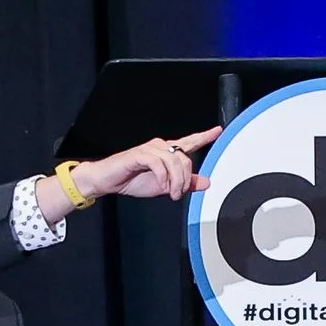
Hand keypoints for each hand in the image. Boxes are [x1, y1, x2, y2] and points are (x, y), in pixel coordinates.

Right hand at [71, 127, 219, 201]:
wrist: (107, 181)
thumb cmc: (132, 180)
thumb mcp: (165, 186)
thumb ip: (186, 183)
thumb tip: (206, 182)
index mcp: (166, 153)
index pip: (188, 142)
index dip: (204, 136)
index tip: (217, 131)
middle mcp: (160, 147)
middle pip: (185, 158)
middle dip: (186, 180)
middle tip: (178, 194)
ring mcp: (149, 149)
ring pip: (174, 161)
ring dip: (176, 181)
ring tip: (171, 193)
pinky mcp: (139, 154)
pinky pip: (158, 164)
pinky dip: (162, 177)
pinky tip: (160, 185)